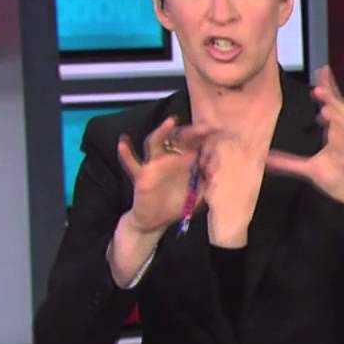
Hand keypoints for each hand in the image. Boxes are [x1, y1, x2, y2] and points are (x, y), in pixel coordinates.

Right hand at [116, 116, 216, 234]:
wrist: (155, 221)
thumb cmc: (177, 204)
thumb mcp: (198, 195)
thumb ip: (207, 183)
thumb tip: (216, 170)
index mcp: (185, 161)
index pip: (196, 144)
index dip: (206, 137)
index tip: (220, 130)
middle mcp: (170, 159)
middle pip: (178, 139)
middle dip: (191, 132)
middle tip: (204, 127)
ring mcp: (154, 165)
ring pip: (155, 143)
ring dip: (162, 132)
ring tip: (171, 122)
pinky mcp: (142, 176)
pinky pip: (131, 164)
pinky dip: (126, 153)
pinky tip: (124, 142)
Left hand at [265, 66, 343, 259]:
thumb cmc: (339, 180)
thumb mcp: (309, 170)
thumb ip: (288, 163)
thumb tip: (265, 158)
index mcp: (336, 134)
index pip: (333, 105)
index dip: (328, 88)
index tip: (321, 70)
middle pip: (342, 111)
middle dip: (332, 98)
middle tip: (318, 86)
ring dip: (338, 118)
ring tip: (325, 107)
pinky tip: (337, 136)